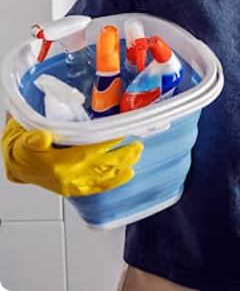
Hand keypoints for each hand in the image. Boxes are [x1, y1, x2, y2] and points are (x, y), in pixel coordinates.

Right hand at [1, 118, 142, 196]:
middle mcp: (68, 177)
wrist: (17, 165)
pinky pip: (97, 188)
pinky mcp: (74, 189)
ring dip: (122, 167)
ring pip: (103, 177)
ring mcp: (73, 185)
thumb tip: (41, 138)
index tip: (122, 134)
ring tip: (136, 155)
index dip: (107, 144)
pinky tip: (126, 175)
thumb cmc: (24, 149)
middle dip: (122, 156)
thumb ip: (34, 138)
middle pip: (102, 166)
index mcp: (58, 163)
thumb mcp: (24, 138)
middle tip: (137, 145)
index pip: (89, 152)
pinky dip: (113, 182)